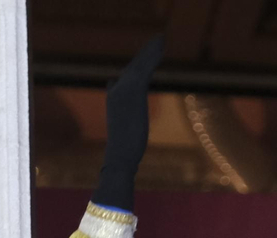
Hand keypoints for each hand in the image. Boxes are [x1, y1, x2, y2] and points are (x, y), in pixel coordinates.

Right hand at [91, 35, 163, 211]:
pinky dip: (152, 56)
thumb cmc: (123, 156)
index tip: (146, 59)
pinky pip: (144, 69)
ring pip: (140, 66)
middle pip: (134, 68)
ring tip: (162, 39)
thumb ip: (126, 129)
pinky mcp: (133, 92)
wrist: (120, 159)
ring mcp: (124, 91)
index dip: (136, 69)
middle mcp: (117, 91)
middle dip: (146, 55)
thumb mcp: (126, 138)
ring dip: (151, 51)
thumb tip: (121, 145)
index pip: (126, 79)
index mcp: (115, 100)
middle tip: (158, 42)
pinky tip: (161, 46)